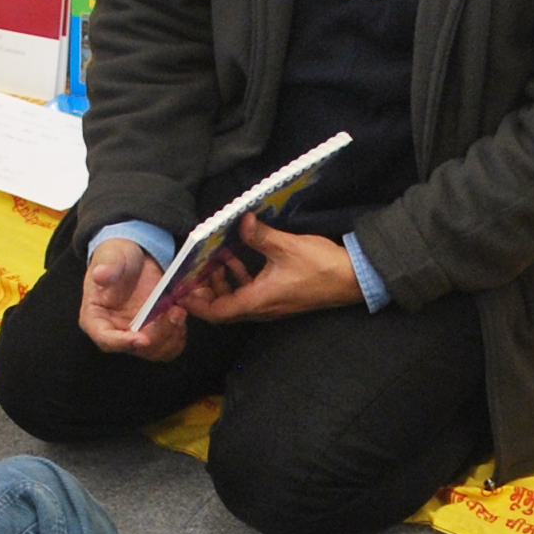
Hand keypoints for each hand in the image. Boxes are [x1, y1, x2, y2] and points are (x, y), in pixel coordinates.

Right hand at [76, 237, 194, 363]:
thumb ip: (107, 268)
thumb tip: (100, 275)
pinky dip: (178, 334)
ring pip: (155, 350)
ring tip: (178, 311)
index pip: (106, 340)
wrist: (135, 257)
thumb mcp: (111, 257)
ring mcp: (137, 334)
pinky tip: (181, 315)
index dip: (123, 343)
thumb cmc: (117, 257)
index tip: (142, 339)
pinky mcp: (155, 332)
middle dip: (156, 336)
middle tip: (171, 315)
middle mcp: (116, 332)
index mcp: (96, 319)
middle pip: (135, 348)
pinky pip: (169, 345)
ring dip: (171, 334)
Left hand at [184, 217, 360, 323]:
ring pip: (235, 299)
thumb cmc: (321, 267)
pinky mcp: (279, 296)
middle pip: (222, 308)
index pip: (216, 312)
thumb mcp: (286, 247)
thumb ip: (259, 235)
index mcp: (258, 301)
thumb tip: (240, 221)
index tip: (180, 291)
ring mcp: (270, 303)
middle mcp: (261, 308)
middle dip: (204, 291)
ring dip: (221, 283)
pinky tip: (236, 257)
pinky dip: (238, 278)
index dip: (195, 304)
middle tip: (192, 272)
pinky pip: (250, 292)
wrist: (352, 279)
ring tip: (213, 260)